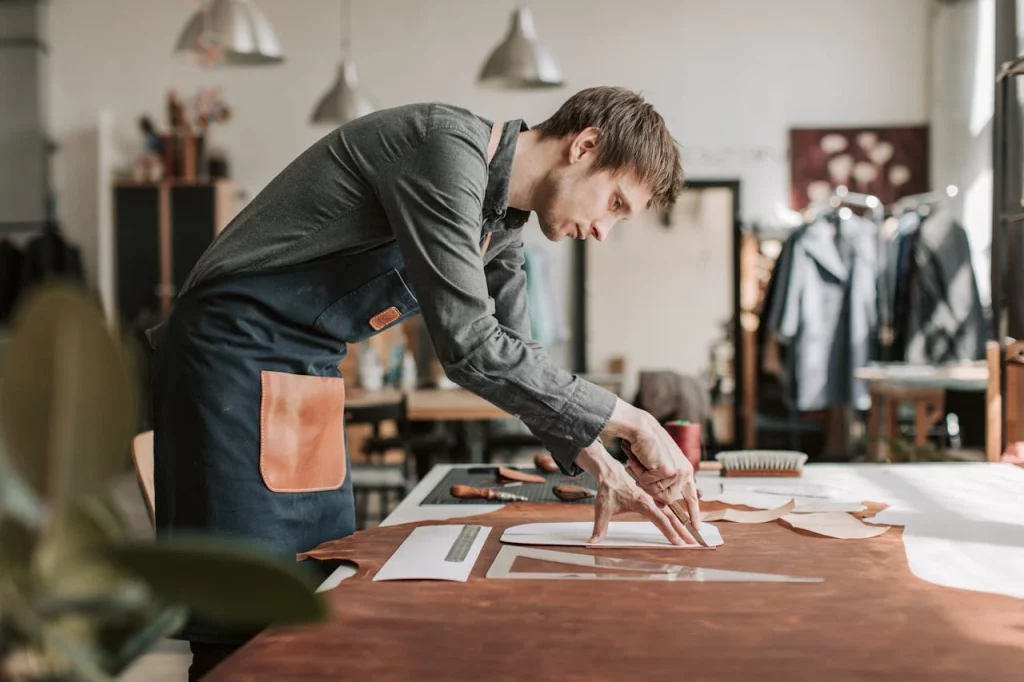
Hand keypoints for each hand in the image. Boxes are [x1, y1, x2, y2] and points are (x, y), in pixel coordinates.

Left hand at [576, 444, 697, 545]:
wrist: (610, 471)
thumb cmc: (607, 489)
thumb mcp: (601, 509)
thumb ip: (599, 528)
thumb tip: (592, 543)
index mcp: (641, 502)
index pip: (659, 519)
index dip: (670, 532)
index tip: (679, 543)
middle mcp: (650, 500)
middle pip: (671, 517)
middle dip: (683, 531)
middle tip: (695, 543)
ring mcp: (653, 499)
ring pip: (672, 513)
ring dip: (683, 524)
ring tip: (693, 537)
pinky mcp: (653, 498)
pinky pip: (668, 509)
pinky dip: (677, 517)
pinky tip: (685, 525)